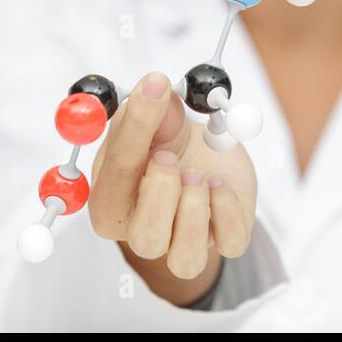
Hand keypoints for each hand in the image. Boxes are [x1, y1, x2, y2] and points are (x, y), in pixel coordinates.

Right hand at [89, 72, 256, 301]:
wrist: (204, 156)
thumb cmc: (168, 143)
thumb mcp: (157, 122)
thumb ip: (152, 112)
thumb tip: (154, 87)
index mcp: (111, 199)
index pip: (114, 175)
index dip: (135, 128)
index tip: (154, 85)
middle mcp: (141, 230)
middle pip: (146, 237)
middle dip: (162, 191)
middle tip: (170, 156)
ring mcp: (183, 242)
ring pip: (185, 257)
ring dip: (195, 208)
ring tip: (197, 175)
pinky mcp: (223, 240)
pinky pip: (230, 241)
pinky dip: (229, 209)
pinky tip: (219, 184)